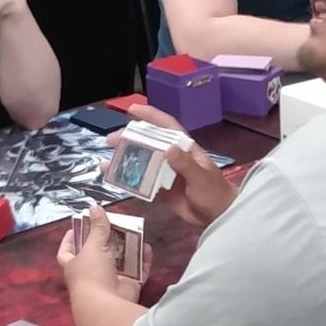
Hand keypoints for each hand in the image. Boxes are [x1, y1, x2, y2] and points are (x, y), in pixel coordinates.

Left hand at [57, 202, 150, 302]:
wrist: (107, 305)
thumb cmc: (92, 274)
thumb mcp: (93, 247)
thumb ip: (97, 228)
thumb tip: (94, 207)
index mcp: (74, 266)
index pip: (67, 251)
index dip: (70, 239)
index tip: (78, 225)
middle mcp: (91, 274)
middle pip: (97, 254)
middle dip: (106, 240)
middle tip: (114, 224)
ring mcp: (110, 282)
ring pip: (119, 262)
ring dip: (127, 248)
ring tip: (134, 232)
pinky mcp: (128, 288)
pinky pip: (137, 272)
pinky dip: (143, 261)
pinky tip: (147, 248)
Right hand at [104, 102, 237, 228]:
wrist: (219, 216)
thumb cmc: (215, 193)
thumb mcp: (201, 177)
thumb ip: (185, 164)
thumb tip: (169, 148)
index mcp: (185, 149)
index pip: (167, 126)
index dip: (151, 116)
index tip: (132, 109)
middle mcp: (173, 157)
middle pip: (149, 143)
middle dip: (129, 138)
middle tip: (111, 139)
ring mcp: (166, 173)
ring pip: (142, 162)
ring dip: (125, 160)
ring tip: (106, 161)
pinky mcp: (161, 190)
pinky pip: (141, 182)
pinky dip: (128, 180)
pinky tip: (114, 179)